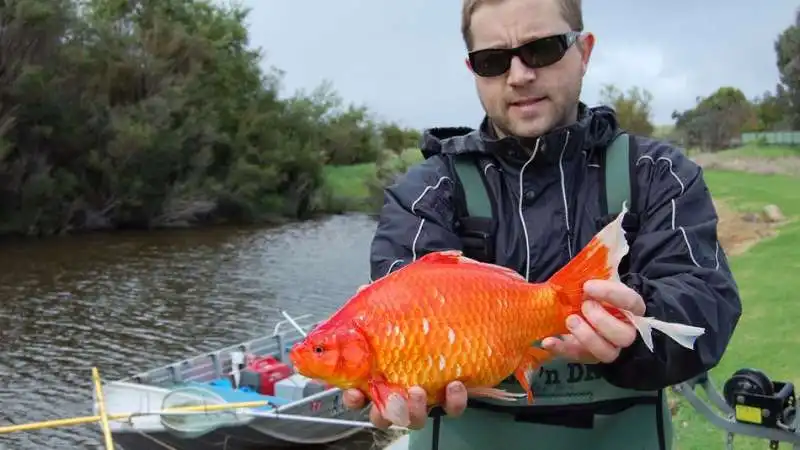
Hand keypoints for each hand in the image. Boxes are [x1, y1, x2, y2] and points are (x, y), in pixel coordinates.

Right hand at [347, 284, 468, 427]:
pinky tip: (455, 384)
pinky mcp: (451, 394)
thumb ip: (379, 303)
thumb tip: (361, 292)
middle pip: (384, 414)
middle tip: (394, 397)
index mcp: (381, 371)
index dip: (353, 397)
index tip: (355, 392)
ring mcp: (426, 394)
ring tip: (419, 391)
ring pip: (415, 418)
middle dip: (386, 412)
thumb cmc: (422, 314)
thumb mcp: (399, 304)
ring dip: (415, 411)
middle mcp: (401, 387)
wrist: (468, 313)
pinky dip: (453, 401)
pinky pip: (451, 408)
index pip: (358, 392)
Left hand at [541, 279, 644, 363]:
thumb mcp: (599, 283)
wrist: (585, 310)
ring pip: (606, 353)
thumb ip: (593, 280)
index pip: (630, 302)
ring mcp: (609, 348)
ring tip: (570, 320)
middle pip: (624, 335)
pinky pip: (578, 356)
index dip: (611, 294)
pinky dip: (562, 350)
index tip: (588, 286)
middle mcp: (626, 332)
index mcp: (632, 309)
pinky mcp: (588, 356)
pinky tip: (548, 341)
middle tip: (584, 306)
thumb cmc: (596, 295)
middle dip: (602, 321)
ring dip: (587, 337)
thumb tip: (578, 276)